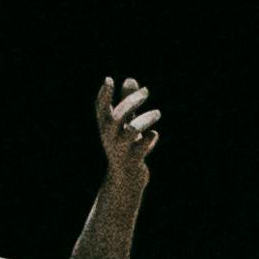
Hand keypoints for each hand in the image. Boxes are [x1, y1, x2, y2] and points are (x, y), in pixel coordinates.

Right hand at [96, 74, 162, 188]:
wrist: (126, 180)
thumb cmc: (125, 147)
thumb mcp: (124, 125)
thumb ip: (127, 103)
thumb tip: (130, 79)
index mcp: (106, 128)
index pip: (100, 109)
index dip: (103, 95)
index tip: (109, 79)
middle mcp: (111, 138)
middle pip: (118, 116)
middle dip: (132, 101)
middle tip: (146, 92)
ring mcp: (122, 150)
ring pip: (133, 130)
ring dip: (146, 119)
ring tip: (158, 113)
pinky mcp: (133, 160)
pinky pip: (144, 145)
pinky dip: (151, 137)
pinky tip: (153, 136)